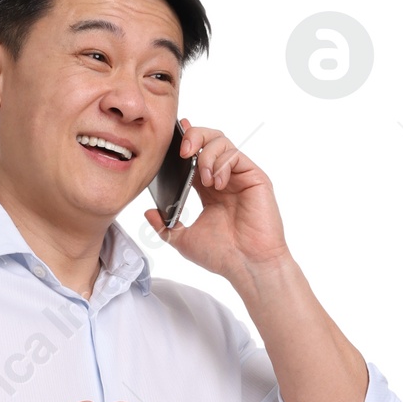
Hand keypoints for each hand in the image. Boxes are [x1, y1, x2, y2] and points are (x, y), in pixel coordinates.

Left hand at [145, 122, 288, 282]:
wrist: (248, 267)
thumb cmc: (222, 256)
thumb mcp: (184, 241)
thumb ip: (165, 226)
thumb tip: (147, 212)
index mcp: (209, 190)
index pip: (195, 156)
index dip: (184, 141)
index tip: (172, 134)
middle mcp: (225, 178)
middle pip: (209, 139)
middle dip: (194, 136)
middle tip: (182, 152)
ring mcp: (240, 177)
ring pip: (222, 142)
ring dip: (207, 155)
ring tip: (204, 180)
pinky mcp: (255, 178)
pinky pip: (235, 155)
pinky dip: (222, 165)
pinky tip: (218, 185)